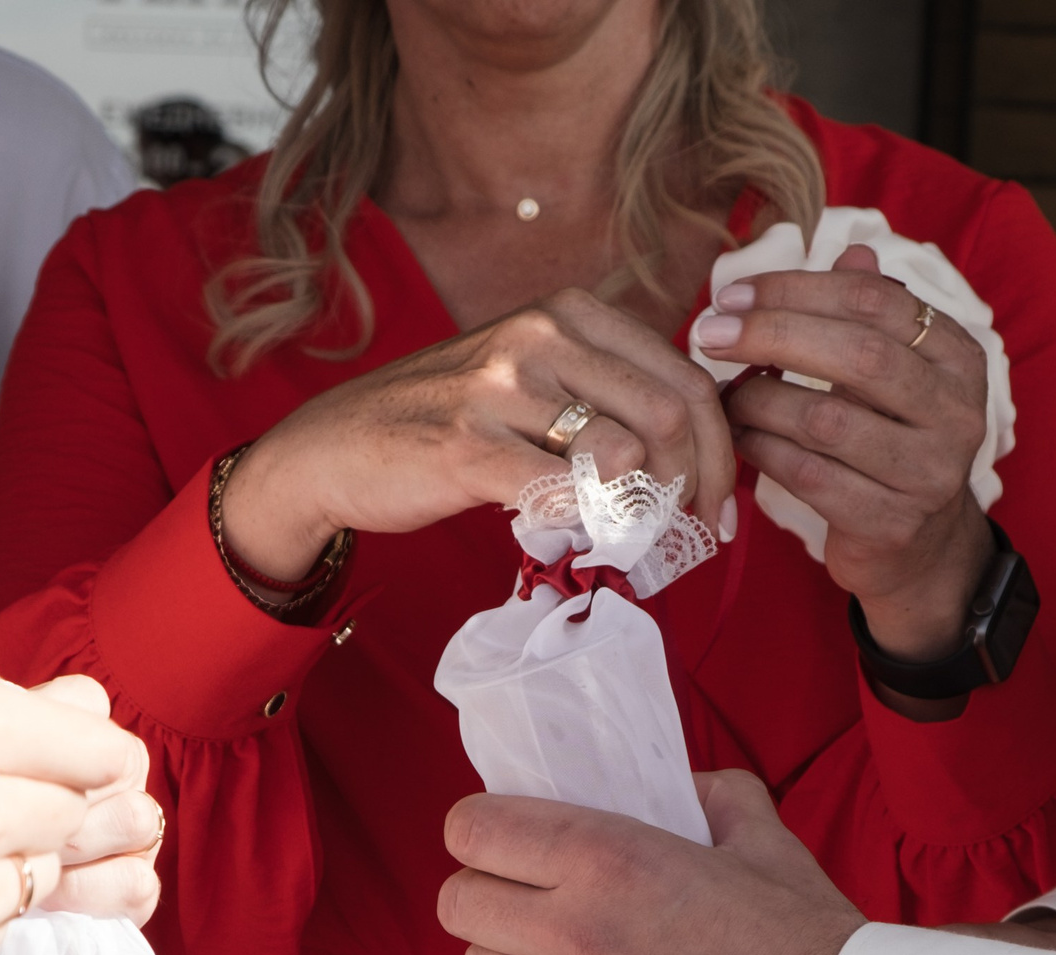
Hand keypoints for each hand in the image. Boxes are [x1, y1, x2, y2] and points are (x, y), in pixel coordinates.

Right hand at [219, 289, 737, 583]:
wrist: (337, 445)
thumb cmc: (444, 420)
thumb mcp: (531, 379)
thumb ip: (602, 396)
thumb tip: (687, 449)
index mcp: (568, 312)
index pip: (683, 375)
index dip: (719, 448)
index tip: (716, 503)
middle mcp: (540, 335)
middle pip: (668, 413)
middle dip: (696, 486)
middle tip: (690, 533)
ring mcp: (501, 388)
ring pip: (623, 452)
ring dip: (646, 513)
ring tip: (639, 541)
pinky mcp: (467, 448)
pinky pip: (560, 493)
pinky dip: (589, 528)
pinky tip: (586, 542)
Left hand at [439, 770, 863, 954]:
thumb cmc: (812, 939)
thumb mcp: (765, 840)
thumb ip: (716, 800)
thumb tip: (689, 790)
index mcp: (609, 857)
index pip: (474, 831)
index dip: (478, 832)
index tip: (498, 841)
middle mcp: (576, 929)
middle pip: (458, 906)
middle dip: (481, 897)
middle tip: (522, 902)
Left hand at [694, 246, 992, 667]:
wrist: (919, 552)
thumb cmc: (889, 447)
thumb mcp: (890, 378)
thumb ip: (868, 316)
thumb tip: (844, 249)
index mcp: (957, 357)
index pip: (876, 300)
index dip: (799, 289)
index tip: (734, 293)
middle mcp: (955, 411)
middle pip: (857, 354)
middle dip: (772, 335)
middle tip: (710, 333)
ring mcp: (928, 472)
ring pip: (826, 420)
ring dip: (759, 401)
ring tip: (722, 394)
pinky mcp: (892, 524)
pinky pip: (810, 477)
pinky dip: (764, 452)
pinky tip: (738, 438)